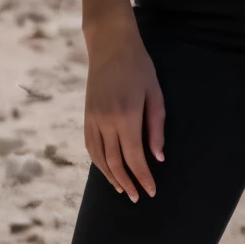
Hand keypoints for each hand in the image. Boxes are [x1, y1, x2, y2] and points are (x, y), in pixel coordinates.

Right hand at [82, 13, 165, 201]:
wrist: (110, 45)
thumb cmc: (139, 67)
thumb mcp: (155, 94)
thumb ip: (156, 127)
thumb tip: (158, 156)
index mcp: (127, 116)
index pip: (134, 157)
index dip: (143, 177)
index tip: (151, 191)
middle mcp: (106, 121)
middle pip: (115, 162)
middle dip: (127, 183)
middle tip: (137, 197)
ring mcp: (93, 119)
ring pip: (99, 158)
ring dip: (110, 177)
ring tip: (122, 189)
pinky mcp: (86, 116)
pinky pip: (90, 146)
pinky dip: (98, 162)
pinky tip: (107, 170)